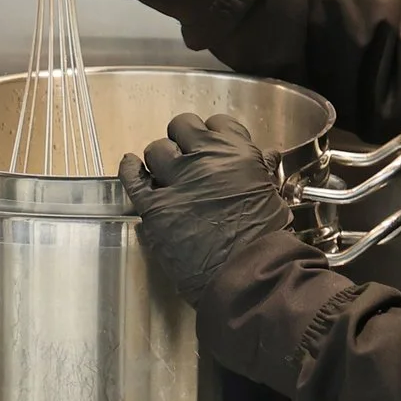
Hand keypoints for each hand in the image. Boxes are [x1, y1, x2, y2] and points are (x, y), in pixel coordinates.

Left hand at [117, 113, 297, 304]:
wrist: (247, 277)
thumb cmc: (265, 242)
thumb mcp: (271, 196)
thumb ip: (260, 170)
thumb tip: (266, 155)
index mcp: (238, 154)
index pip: (217, 123)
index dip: (211, 134)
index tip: (209, 145)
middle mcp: (205, 160)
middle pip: (182, 127)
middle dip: (183, 139)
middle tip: (185, 156)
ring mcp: (178, 182)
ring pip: (156, 150)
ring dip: (159, 159)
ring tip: (164, 171)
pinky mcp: (156, 207)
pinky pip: (133, 178)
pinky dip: (129, 170)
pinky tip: (130, 166)